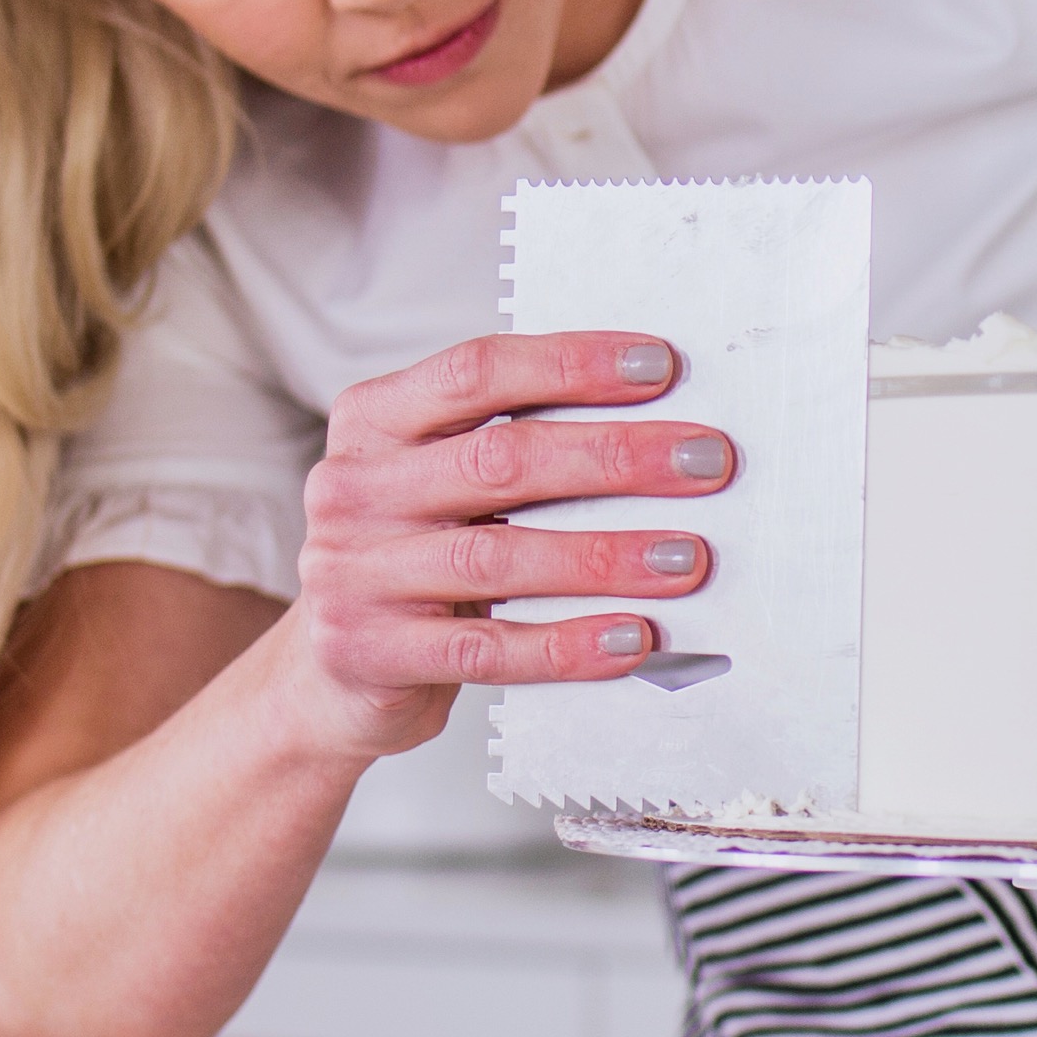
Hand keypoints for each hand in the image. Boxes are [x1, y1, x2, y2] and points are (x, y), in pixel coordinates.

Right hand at [282, 332, 731, 761]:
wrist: (331, 672)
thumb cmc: (415, 556)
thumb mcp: (439, 482)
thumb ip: (511, 442)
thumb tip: (655, 422)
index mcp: (373, 421)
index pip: (477, 371)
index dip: (572, 364)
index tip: (661, 368)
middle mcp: (353, 488)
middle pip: (500, 460)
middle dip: (615, 458)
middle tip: (705, 463)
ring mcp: (353, 573)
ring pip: (499, 557)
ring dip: (607, 556)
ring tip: (687, 557)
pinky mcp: (370, 652)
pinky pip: (486, 649)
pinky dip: (566, 645)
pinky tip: (630, 638)